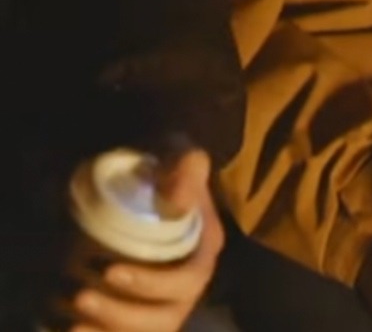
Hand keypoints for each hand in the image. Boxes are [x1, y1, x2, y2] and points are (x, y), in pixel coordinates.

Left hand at [68, 148, 221, 331]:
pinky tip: (70, 330)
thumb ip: (188, 168)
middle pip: (163, 318)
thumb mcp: (181, 156)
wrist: (147, 181)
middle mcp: (188, 287)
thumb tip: (178, 200)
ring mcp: (165, 305)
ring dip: (108, 330)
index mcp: (203, 251)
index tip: (110, 271)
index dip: (151, 285)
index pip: (187, 280)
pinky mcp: (141, 317)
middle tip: (80, 296)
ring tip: (71, 323)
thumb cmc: (166, 169)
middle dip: (120, 313)